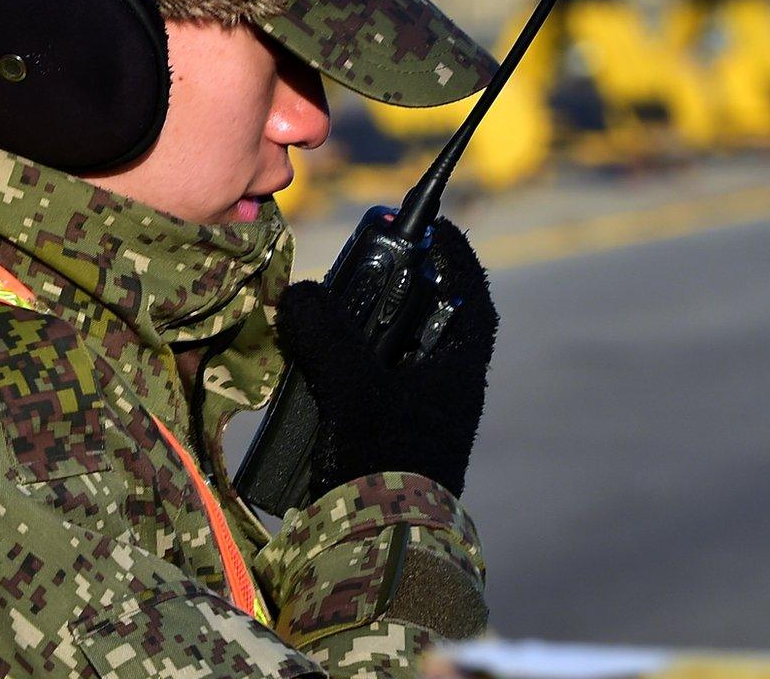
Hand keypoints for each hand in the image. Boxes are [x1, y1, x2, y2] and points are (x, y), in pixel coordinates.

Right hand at [275, 216, 496, 498]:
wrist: (380, 544)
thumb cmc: (385, 460)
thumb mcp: (354, 387)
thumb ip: (325, 333)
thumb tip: (299, 294)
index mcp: (460, 366)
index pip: (470, 292)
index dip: (454, 253)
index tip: (430, 224)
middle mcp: (447, 384)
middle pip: (427, 315)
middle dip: (394, 288)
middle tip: (359, 268)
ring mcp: (420, 411)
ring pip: (395, 350)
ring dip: (363, 331)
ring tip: (324, 319)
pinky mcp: (390, 433)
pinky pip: (373, 382)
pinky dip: (348, 367)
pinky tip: (313, 368)